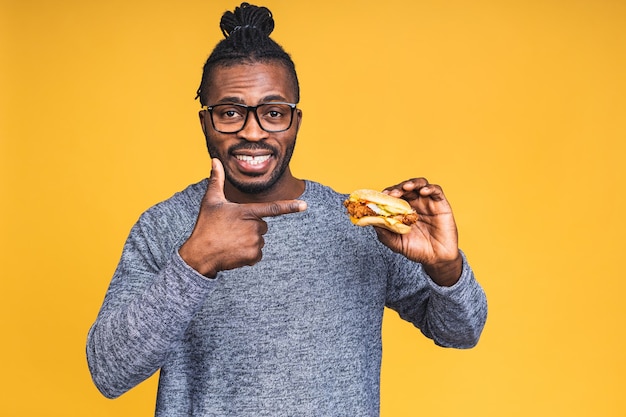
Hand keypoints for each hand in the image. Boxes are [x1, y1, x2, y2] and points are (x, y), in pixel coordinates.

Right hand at [179, 159, 306, 276]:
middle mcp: (254, 227)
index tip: (305, 206)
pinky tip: (234, 252)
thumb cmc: (206, 226)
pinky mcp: (254, 256)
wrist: (200, 255)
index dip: (290, 207)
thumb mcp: (210, 201)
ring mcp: (255, 243)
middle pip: (262, 225)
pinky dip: (248, 254)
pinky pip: (258, 253)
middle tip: (231, 230)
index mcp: (247, 211)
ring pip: (260, 239)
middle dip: (250, 227)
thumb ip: (216, 180)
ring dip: (249, 241)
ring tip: (231, 241)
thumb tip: (215, 160)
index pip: (273, 208)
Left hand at [374, 178, 461, 285]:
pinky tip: (423, 192)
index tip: (381, 197)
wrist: (436, 259)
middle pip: (405, 188)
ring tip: (406, 188)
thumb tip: (371, 221)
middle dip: (397, 188)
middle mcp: (415, 203)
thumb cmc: (416, 250)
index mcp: (403, 210)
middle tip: (392, 194)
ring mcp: (428, 203)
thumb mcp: (396, 243)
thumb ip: (384, 233)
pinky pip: (436, 191)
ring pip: (420, 184)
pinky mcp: (441, 204)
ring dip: (412, 183)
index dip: (387, 194)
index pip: (393, 196)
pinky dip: (429, 188)